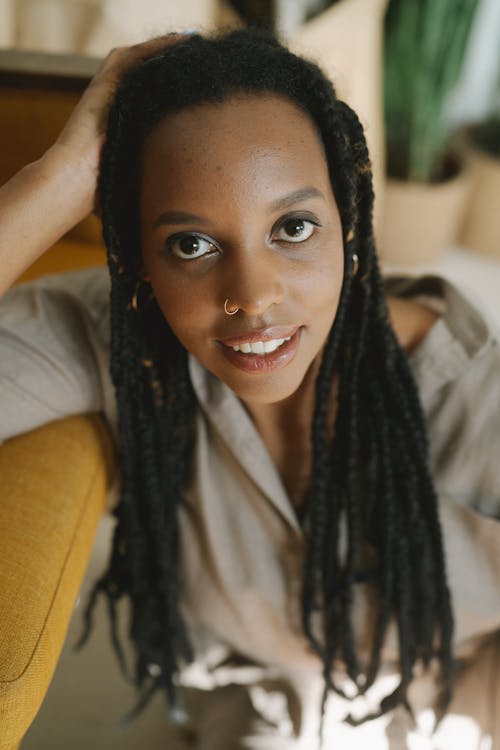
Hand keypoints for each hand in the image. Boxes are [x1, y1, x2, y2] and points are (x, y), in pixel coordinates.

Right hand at [0, 34, 188, 295]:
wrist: (73, 186)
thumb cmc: (101, 197)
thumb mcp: (138, 192)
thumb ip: (155, 198)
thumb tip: (174, 239)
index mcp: (131, 129)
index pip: (160, 105)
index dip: (182, 99)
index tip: (211, 98)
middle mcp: (123, 108)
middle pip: (155, 80)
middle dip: (180, 73)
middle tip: (210, 68)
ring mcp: (113, 94)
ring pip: (145, 64)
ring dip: (170, 55)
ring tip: (199, 47)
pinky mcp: (106, 84)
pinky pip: (134, 58)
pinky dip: (158, 48)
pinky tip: (183, 42)